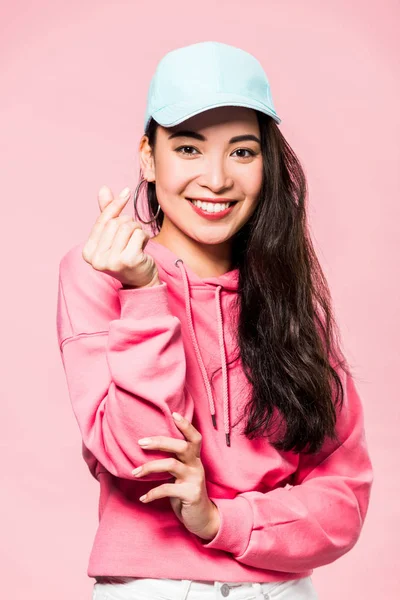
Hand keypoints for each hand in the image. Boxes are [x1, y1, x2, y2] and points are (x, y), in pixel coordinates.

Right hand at [82, 185, 159, 287]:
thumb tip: (104, 188)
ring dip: (137, 229)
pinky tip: (143, 247)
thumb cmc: (127, 255)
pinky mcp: (128, 260)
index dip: (115, 206)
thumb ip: (107, 213)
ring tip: (138, 240)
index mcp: (88, 252)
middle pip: (115, 223)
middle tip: (134, 234)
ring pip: (127, 227)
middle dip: (129, 223)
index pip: (102, 221)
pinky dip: (145, 236)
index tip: (126, 193)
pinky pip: (138, 234)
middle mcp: (96, 259)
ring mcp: (111, 261)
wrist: (142, 281)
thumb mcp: (114, 236)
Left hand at [132, 413, 220, 540]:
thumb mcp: (182, 473)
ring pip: (171, 465)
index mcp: (194, 458)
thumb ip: (174, 460)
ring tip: (134, 472)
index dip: (186, 425)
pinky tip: (143, 498)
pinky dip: (152, 493)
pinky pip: (167, 489)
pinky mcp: (190, 494)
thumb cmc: (186, 491)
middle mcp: (197, 465)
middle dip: (160, 442)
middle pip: (182, 446)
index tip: (173, 413)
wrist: (202, 518)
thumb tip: (150, 445)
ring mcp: (195, 479)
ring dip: (149, 467)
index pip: (194, 437)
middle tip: (140, 443)